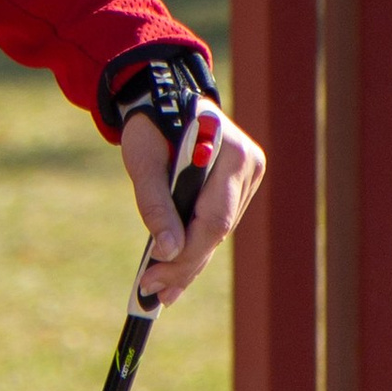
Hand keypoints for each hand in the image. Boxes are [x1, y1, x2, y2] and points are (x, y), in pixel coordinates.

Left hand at [119, 105, 264, 304]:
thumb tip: (166, 252)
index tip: (154, 276)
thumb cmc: (150, 124)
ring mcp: (248, 176)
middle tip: (155, 294)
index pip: (214, 217)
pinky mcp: (239, 185)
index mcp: (230, 152)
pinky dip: (196, 245)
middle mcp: (248, 165)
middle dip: (185, 264)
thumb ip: (155, 203)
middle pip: (219, 229)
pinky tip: (175, 270)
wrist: (164, 96)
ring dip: (190, 261)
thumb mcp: (143, 160)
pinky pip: (217, 222)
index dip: (186, 252)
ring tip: (162, 290)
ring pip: (219, 231)